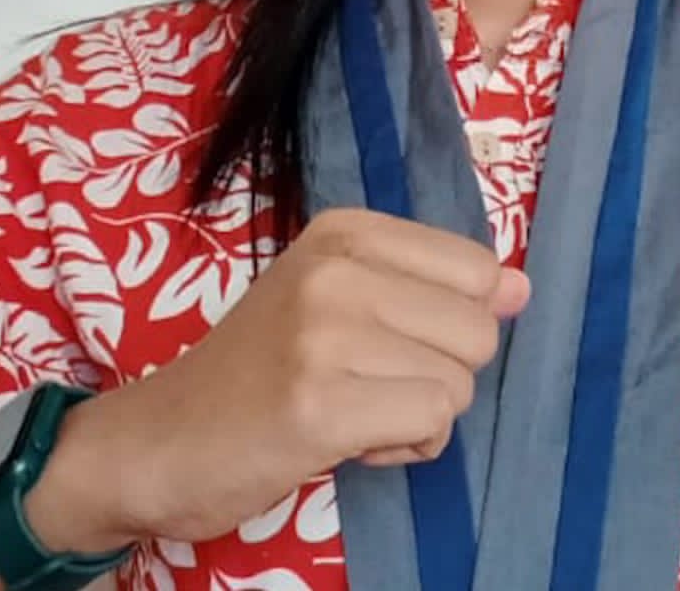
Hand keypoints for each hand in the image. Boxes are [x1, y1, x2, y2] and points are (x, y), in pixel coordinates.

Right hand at [26, 208, 530, 550]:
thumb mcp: (335, 298)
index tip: (390, 339)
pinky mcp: (320, 405)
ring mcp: (326, 333)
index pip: (477, 268)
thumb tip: (522, 288)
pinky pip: (429, 425)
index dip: (451, 323)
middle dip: (439, 374)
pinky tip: (349, 442)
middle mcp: (337, 269)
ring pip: (458, 384)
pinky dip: (404, 448)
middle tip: (366, 384)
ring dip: (418, 416)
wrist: (157, 439)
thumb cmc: (255, 369)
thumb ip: (429, 287)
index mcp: (344, 231)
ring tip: (350, 411)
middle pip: (477, 330)